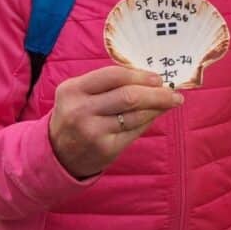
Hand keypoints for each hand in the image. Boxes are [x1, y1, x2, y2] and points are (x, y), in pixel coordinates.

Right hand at [48, 65, 182, 177]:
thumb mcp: (80, 94)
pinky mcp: (105, 149)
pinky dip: (149, 120)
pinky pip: (136, 130)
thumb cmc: (76, 115)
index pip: (114, 75)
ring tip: (170, 102)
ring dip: (158, 107)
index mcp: (73, 90)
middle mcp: (80, 110)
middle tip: (173, 93)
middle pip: (129, 96)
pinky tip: (155, 115)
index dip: (140, 75)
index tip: (157, 78)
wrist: (57, 154)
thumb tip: (151, 77)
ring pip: (136, 115)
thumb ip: (109, 84)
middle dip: (157, 93)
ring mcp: (92, 131)